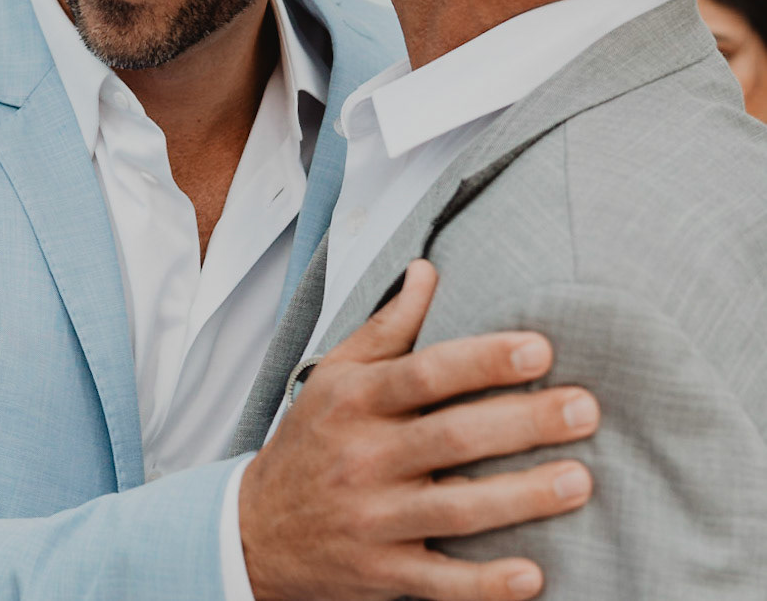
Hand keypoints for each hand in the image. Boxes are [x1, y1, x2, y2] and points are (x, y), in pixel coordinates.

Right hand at [239, 260, 599, 600]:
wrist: (255, 530)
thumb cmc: (310, 443)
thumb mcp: (333, 376)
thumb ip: (386, 328)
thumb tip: (428, 271)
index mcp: (353, 402)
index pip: (423, 373)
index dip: (483, 361)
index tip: (540, 349)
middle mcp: (362, 457)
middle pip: (452, 436)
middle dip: (524, 422)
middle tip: (585, 409)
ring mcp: (372, 519)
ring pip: (457, 508)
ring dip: (522, 496)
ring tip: (580, 480)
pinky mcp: (383, 572)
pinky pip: (441, 581)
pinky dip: (485, 583)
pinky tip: (533, 575)